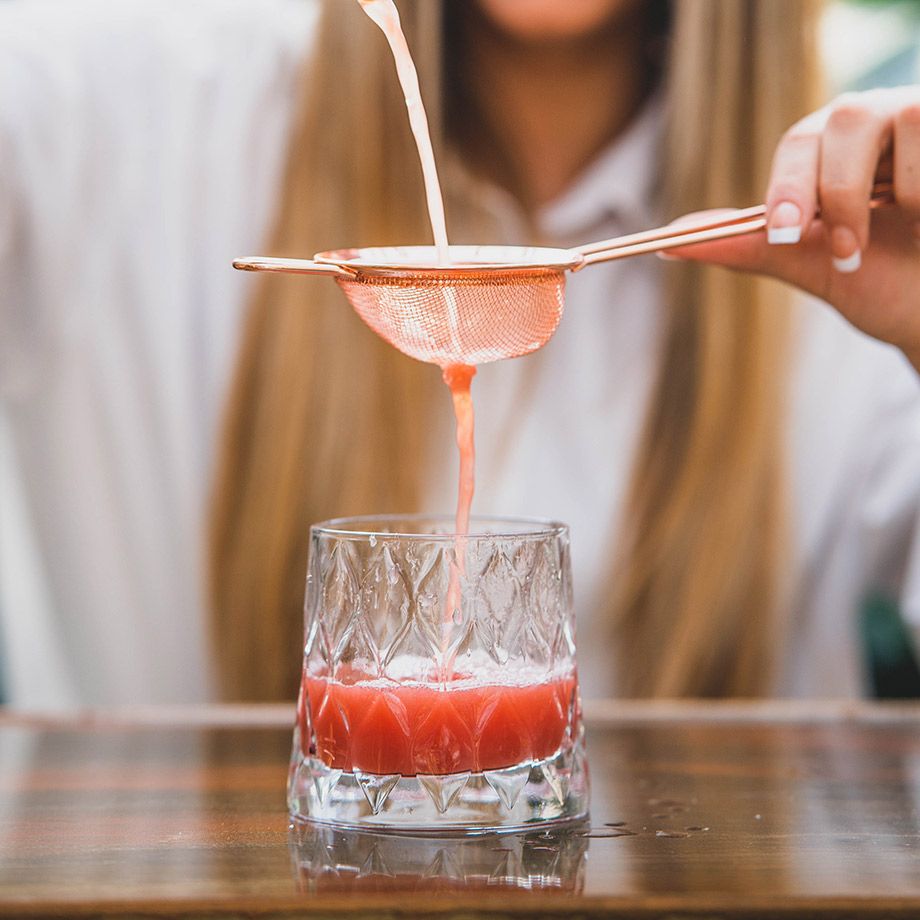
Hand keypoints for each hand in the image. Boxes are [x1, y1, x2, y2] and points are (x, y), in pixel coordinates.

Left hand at [666, 87, 919, 369]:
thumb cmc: (877, 280)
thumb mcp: (808, 265)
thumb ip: (747, 247)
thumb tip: (666, 242)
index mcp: (832, 148)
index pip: (799, 143)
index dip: (788, 186)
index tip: (786, 234)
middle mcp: (878, 123)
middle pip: (846, 119)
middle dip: (837, 191)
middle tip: (845, 252)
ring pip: (905, 117)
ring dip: (901, 192)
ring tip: (911, 234)